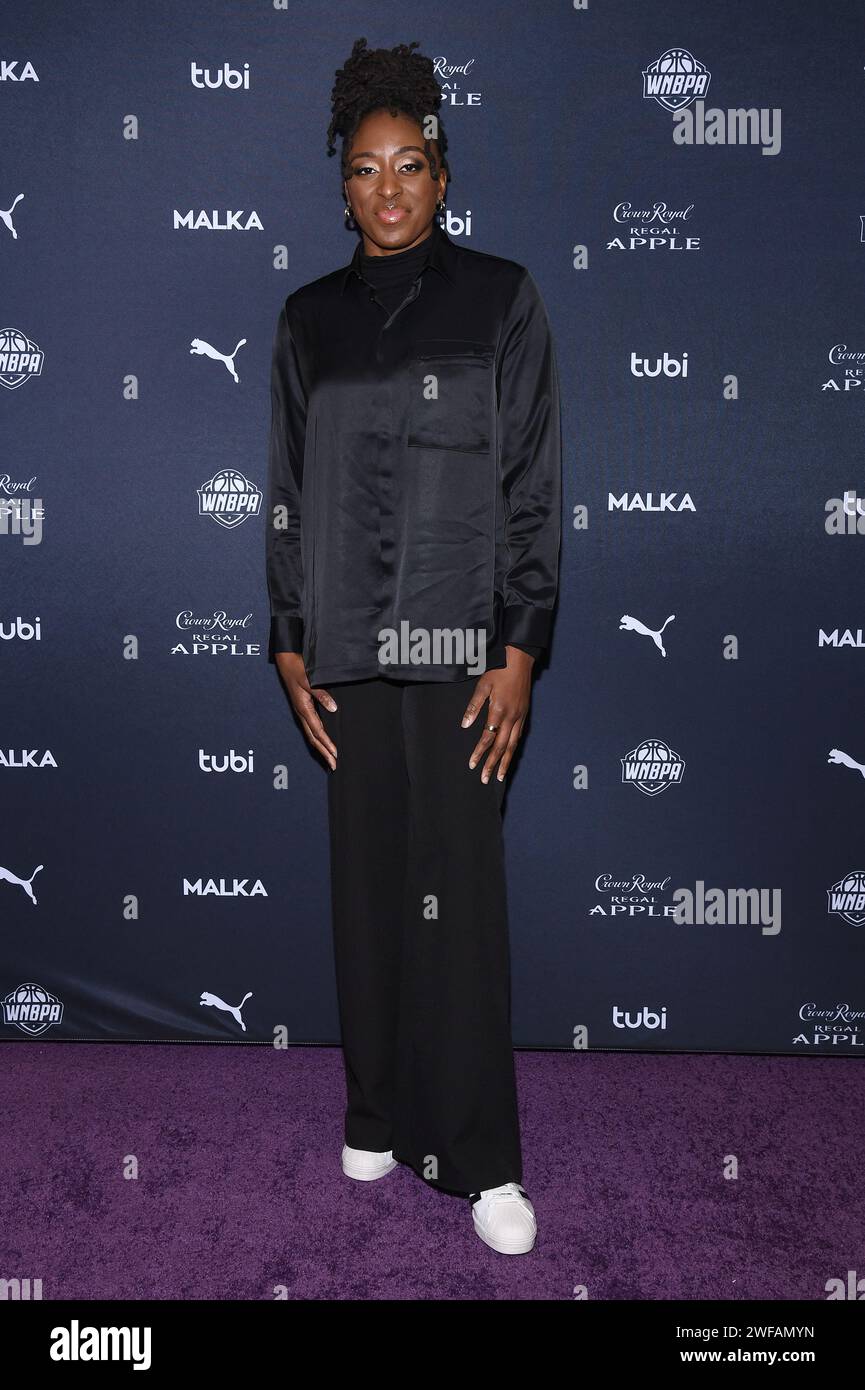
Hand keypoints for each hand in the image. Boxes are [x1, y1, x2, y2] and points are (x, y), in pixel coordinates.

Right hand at [275, 652, 337, 770]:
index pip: (318, 731)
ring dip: (321, 748)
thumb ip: (321, 695)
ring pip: (312, 735)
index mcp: (303, 708)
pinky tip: (324, 741)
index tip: (335, 754)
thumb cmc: (297, 669)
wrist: (286, 661)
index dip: (327, 744)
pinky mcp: (303, 708)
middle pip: (313, 739)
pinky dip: (318, 738)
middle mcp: (302, 713)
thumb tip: (333, 708)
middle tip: (333, 765)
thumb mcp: (310, 681)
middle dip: (324, 753)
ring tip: (330, 758)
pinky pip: (311, 727)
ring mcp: (301, 712)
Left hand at [460, 645, 533, 782]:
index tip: (472, 764)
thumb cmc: (499, 670)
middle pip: (501, 747)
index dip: (479, 752)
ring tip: (499, 776)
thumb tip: (465, 725)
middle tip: (485, 779)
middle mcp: (511, 717)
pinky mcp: (525, 714)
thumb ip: (473, 706)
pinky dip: (513, 749)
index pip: (487, 738)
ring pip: (513, 745)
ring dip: (506, 762)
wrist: (520, 660)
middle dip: (492, 764)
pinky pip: (519, 736)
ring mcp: (520, 716)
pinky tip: (509, 756)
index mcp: (498, 710)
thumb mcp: (482, 685)